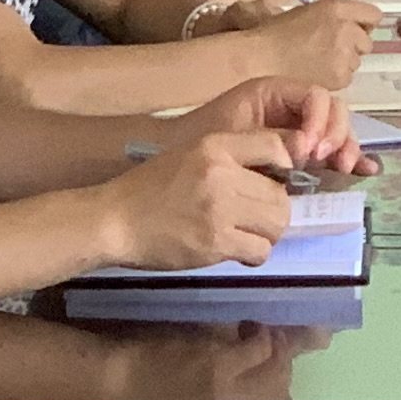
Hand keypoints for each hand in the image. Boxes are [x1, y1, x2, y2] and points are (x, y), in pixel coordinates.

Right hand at [92, 125, 298, 269]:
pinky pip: (260, 251)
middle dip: (275, 210)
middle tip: (257, 218)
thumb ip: (232, 157)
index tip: (276, 182)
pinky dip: (254, 254)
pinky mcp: (215, 243)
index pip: (275, 146)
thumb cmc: (151, 187)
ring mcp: (219, 210)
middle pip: (281, 194)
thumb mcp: (191, 154)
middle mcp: (221, 174)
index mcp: (215, 146)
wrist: (115, 220)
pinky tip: (237, 250)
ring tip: (248, 235)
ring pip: (277, 224)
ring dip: (268, 233)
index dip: (285, 167)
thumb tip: (280, 172)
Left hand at [172, 74, 369, 175]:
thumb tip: (305, 149)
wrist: (178, 170)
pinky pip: (331, 151)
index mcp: (274, 93)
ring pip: (336, 132)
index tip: (310, 149)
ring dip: (346, 148)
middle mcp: (291, 108)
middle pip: (333, 111)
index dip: (320, 120)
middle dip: (337, 134)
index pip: (315, 96)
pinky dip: (347, 158)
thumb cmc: (200, 143)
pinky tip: (365, 170)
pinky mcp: (301, 154)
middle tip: (328, 161)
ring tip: (343, 169)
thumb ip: (270, 139)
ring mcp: (299, 130)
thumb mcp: (232, 136)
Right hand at [220, 0, 379, 90]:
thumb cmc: (278, 32)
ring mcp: (344, 53)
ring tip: (319, 61)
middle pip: (367, 40)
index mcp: (337, 8)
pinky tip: (317, 72)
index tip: (356, 29)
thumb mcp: (310, 11)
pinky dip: (337, 76)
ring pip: (357, 60)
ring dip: (345, 61)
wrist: (262, 57)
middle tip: (330, 48)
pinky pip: (348, 76)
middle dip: (354, 45)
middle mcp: (345, 28)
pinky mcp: (340, 76)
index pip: (373, 15)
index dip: (364, 24)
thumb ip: (337, 15)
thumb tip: (356, 26)